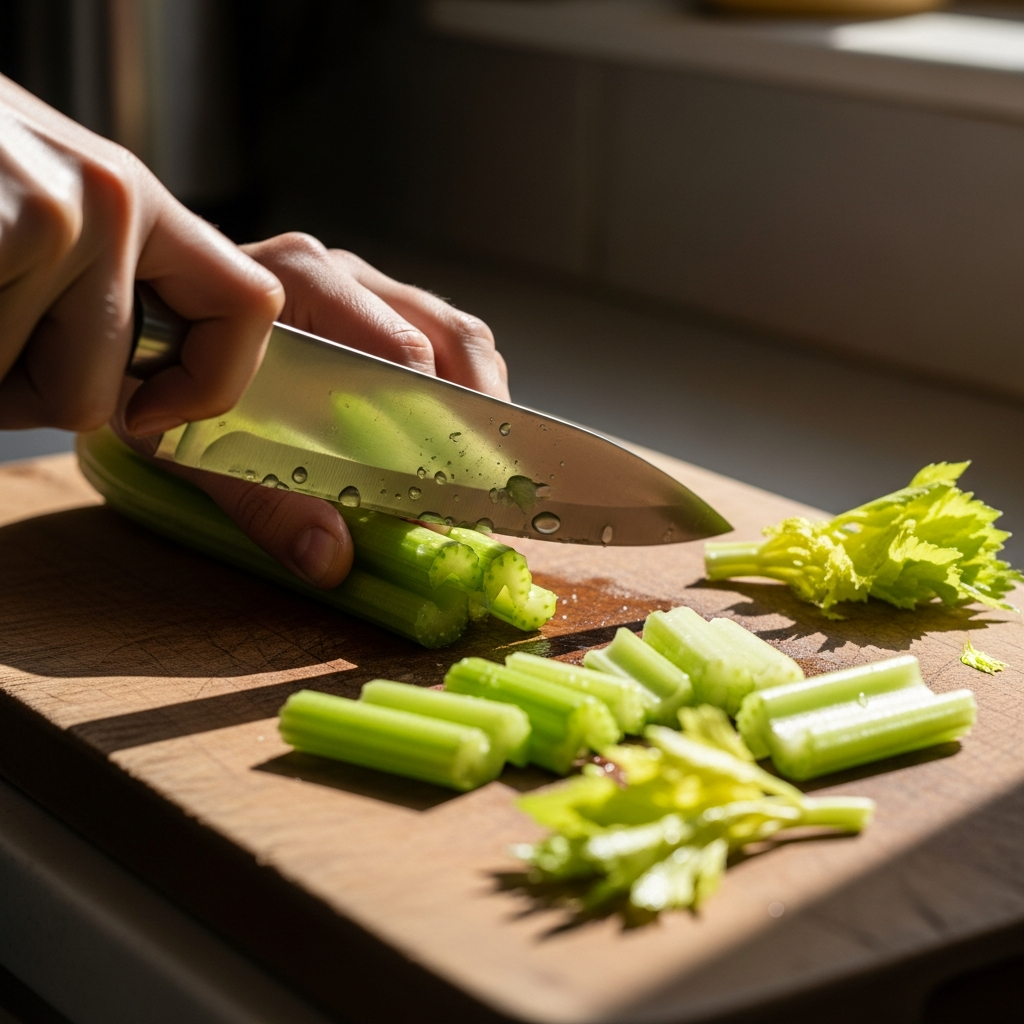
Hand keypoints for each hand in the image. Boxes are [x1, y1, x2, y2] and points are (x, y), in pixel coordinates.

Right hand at [0, 74, 283, 434]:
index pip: (251, 307)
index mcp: (135, 199)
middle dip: (26, 390)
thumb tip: (148, 404)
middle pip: (98, 392)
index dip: (214, 382)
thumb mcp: (42, 209)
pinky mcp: (0, 229)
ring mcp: (52, 215)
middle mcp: (109, 202)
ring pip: (40, 396)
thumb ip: (102, 285)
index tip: (154, 412)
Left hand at [131, 233, 508, 589]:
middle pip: (448, 338)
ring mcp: (362, 284)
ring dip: (479, 405)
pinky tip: (454, 441)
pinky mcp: (374, 305)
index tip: (443, 493)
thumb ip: (261, 500)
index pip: (400, 355)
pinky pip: (447, 342)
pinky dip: (463, 394)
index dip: (433, 429)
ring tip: (476, 469)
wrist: (132, 330)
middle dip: (472, 419)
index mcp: (296, 286)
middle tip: (474, 490)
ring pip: (460, 336)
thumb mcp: (194, 441)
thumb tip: (330, 557)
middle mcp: (339, 273)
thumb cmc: (159, 373)